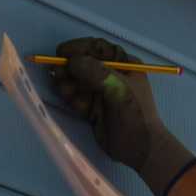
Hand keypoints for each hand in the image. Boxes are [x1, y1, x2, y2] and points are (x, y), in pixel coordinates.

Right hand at [49, 36, 195, 195]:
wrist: (140, 147)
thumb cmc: (134, 113)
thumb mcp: (117, 88)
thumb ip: (94, 72)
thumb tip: (72, 61)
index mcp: (123, 64)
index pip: (98, 49)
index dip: (79, 48)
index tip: (61, 52)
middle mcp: (111, 76)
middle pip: (84, 66)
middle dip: (70, 68)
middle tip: (55, 72)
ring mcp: (102, 94)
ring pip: (78, 83)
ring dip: (68, 84)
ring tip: (63, 89)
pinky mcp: (94, 110)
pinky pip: (78, 99)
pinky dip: (72, 99)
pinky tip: (71, 101)